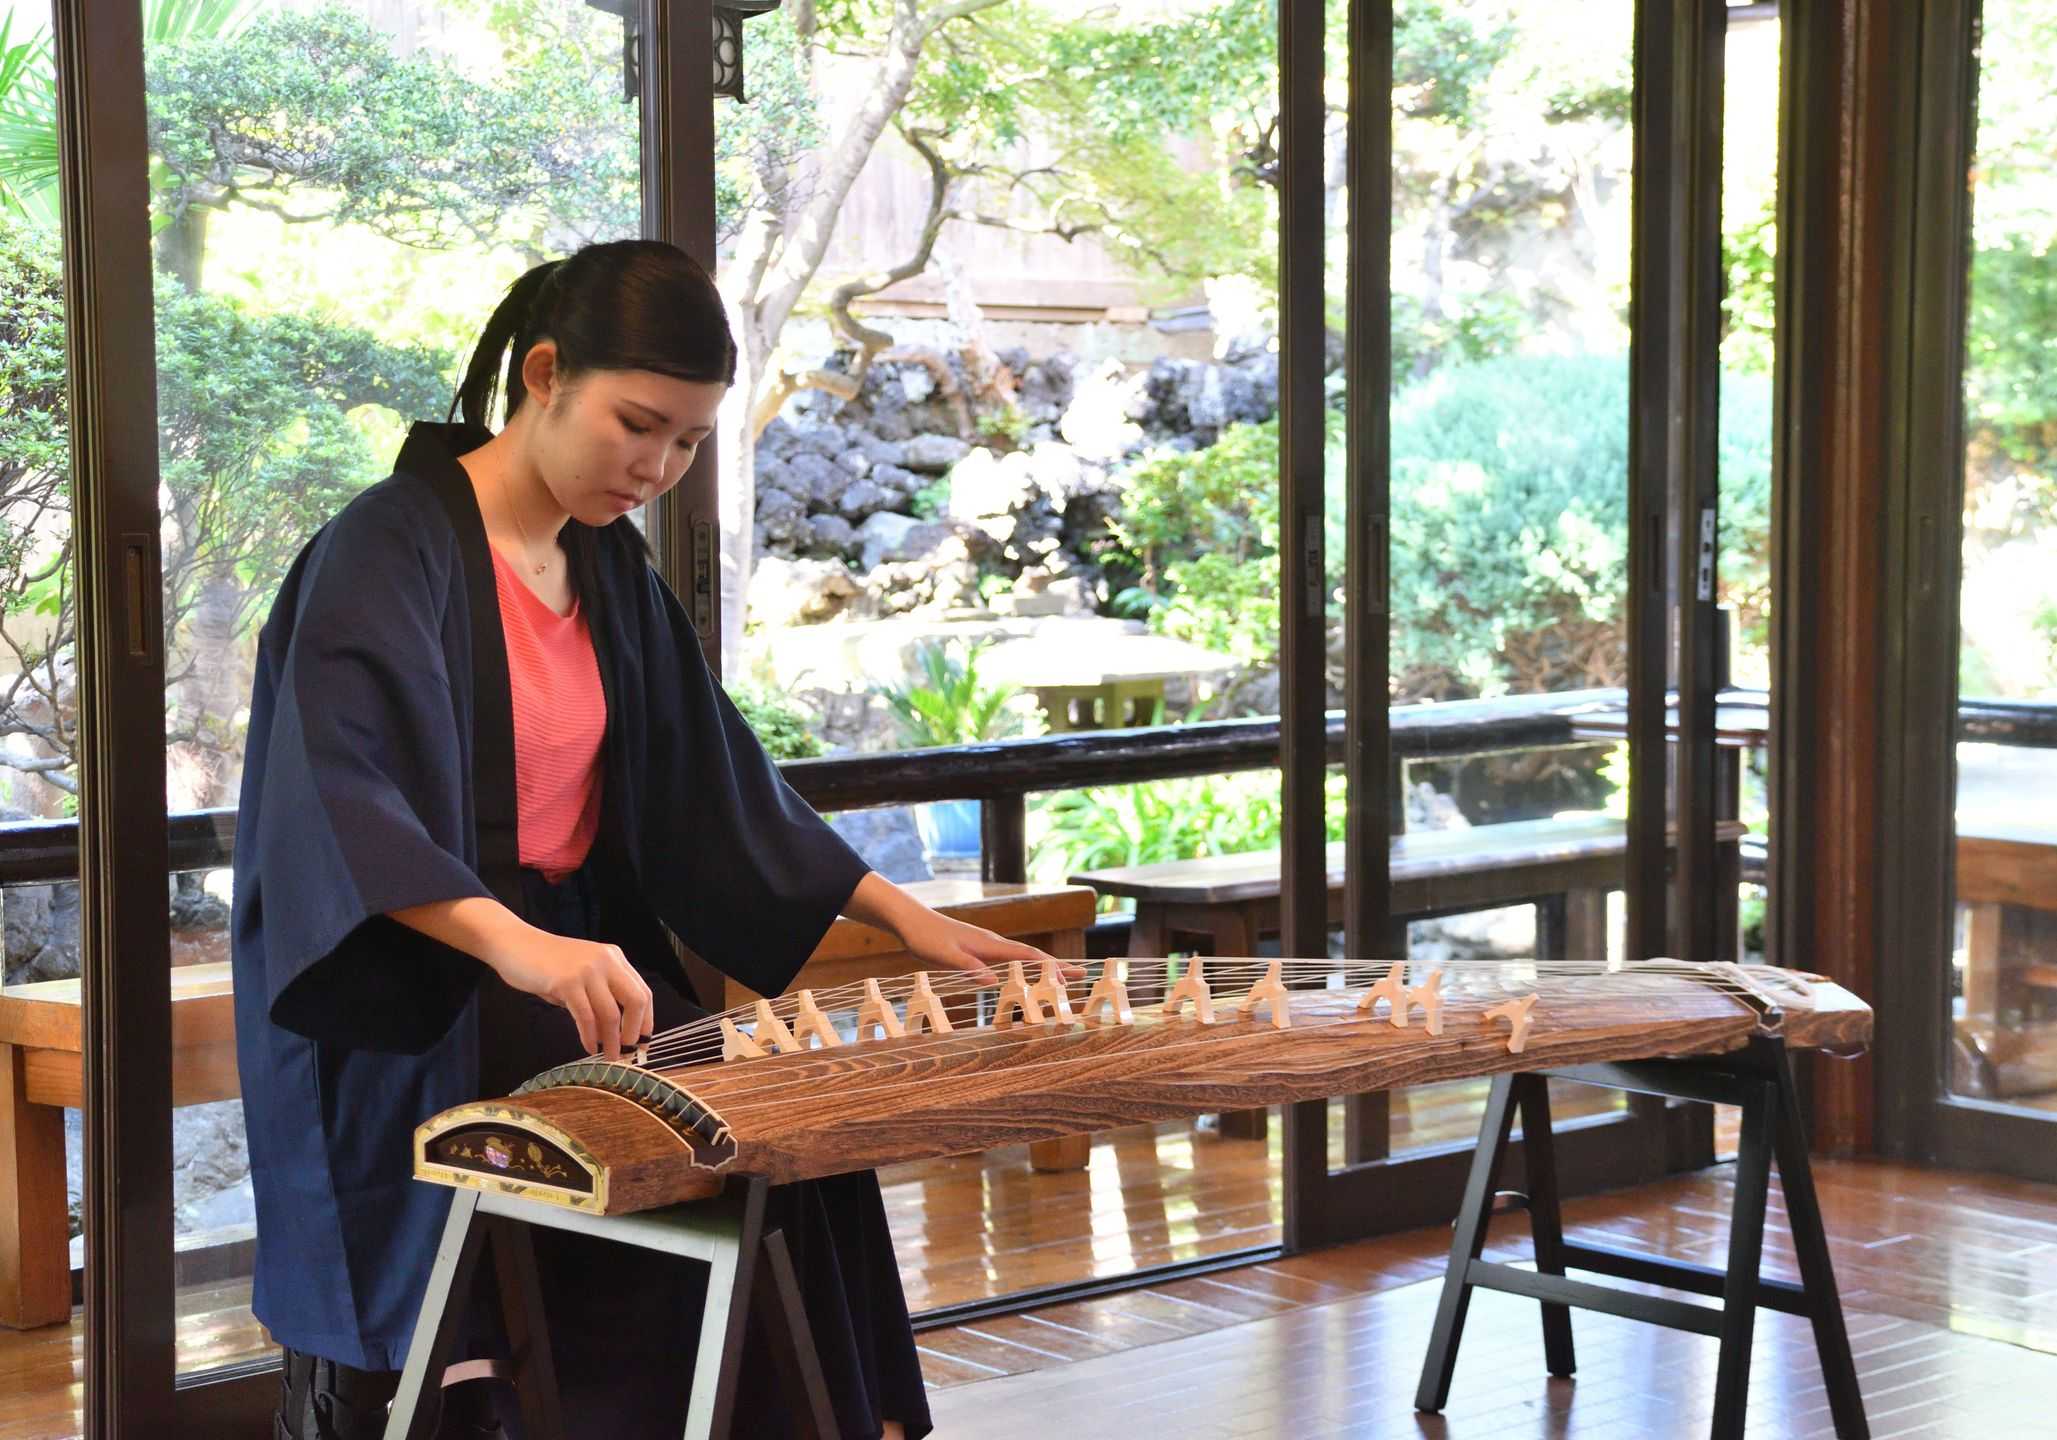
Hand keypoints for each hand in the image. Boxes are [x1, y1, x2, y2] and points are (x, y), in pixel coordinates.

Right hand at [485, 930, 653, 1060]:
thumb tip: (613, 1032)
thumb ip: (599, 997)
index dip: (646, 1021)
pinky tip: (589, 1047)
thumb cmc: (547, 963)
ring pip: (610, 1013)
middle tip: (627, 1052)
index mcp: (614, 958)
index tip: (642, 1043)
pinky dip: (589, 1037)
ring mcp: (587, 971)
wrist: (515, 944)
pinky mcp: (566, 982)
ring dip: (612, 1041)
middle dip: (634, 1032)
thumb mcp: (582, 975)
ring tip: (609, 1057)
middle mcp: (606, 961)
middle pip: (635, 1001)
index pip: (643, 992)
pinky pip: (585, 1017)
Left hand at [892, 910, 1086, 988]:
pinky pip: (1008, 960)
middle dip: (1055, 967)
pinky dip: (1024, 967)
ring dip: (1042, 968)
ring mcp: (987, 945)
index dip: (1050, 968)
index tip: (1071, 975)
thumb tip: (994, 983)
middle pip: (1032, 956)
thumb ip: (970, 968)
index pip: (1027, 958)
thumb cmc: (926, 938)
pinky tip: (1024, 975)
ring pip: (1021, 958)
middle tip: (1078, 977)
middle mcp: (993, 943)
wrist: (911, 920)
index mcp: (989, 945)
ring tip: (1060, 978)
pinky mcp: (978, 949)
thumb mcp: (945, 956)